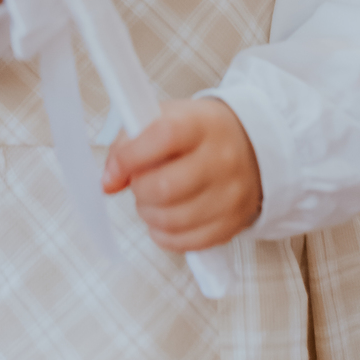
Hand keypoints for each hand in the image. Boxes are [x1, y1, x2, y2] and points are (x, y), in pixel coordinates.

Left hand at [101, 98, 261, 251]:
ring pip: (171, 220)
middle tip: (138, 182)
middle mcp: (221, 159)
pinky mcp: (231, 225)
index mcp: (202, 125)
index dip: (129, 157)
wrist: (251, 147)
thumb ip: (129, 141)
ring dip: (148, 213)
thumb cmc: (199, 133)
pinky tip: (165, 216)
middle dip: (138, 189)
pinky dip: (164, 234)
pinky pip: (184, 242)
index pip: (163, 137)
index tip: (114, 170)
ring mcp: (229, 195)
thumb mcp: (167, 117)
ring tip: (151, 199)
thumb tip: (109, 181)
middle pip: (164, 187)